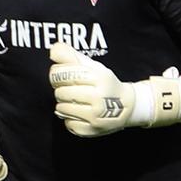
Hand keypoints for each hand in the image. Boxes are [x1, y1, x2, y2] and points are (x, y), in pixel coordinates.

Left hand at [48, 43, 180, 136]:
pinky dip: (69, 118)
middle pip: (61, 92)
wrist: (127, 107)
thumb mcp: (92, 66)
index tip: (59, 76)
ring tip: (74, 101)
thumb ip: (71, 56)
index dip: (56, 75)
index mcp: (99, 77)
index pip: (65, 74)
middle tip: (69, 90)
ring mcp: (95, 116)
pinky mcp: (91, 130)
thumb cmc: (104, 83)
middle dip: (60, 90)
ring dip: (63, 104)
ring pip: (61, 109)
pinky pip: (67, 123)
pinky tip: (78, 113)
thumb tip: (53, 50)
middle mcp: (98, 97)